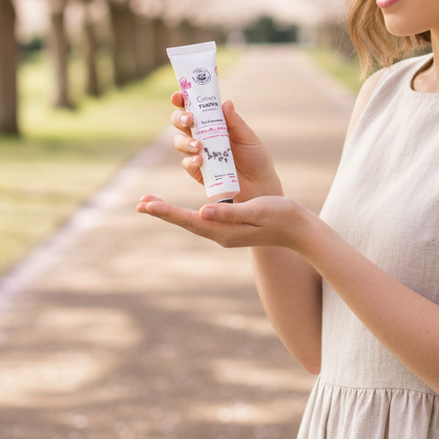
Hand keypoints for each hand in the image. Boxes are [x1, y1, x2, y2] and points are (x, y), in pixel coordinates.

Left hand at [136, 193, 315, 251]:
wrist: (298, 230)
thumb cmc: (280, 216)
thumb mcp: (255, 211)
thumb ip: (228, 213)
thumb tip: (201, 212)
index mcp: (224, 231)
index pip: (189, 220)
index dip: (167, 211)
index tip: (147, 204)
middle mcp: (221, 235)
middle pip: (186, 222)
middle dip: (163, 212)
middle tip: (140, 203)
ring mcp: (225, 233)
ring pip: (192, 222)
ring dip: (172, 213)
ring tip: (153, 205)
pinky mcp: (230, 227)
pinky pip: (202, 220)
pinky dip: (187, 213)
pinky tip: (182, 210)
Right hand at [169, 93, 282, 201]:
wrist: (259, 184)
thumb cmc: (255, 156)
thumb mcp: (247, 137)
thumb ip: (235, 122)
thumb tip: (226, 103)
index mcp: (213, 122)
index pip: (194, 107)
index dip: (183, 100)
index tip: (177, 96)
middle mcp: (202, 135)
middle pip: (180, 123)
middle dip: (179, 118)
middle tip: (189, 120)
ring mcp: (198, 153)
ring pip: (179, 142)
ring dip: (185, 141)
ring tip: (198, 145)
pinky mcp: (198, 171)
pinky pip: (187, 164)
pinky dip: (191, 161)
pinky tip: (200, 160)